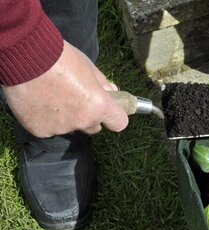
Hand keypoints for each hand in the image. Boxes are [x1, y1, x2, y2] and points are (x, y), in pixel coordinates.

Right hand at [2, 41, 127, 137]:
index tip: (109, 111)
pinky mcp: (41, 130)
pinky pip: (49, 128)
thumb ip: (103, 84)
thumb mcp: (89, 67)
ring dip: (65, 117)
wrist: (25, 56)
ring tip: (51, 96)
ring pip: (70, 127)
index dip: (114, 117)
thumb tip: (113, 92)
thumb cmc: (61, 58)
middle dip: (88, 116)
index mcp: (99, 106)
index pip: (118, 123)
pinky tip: (38, 102)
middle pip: (93, 127)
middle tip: (75, 98)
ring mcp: (61, 128)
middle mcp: (83, 121)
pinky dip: (45, 119)